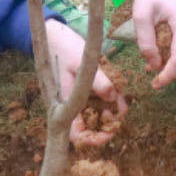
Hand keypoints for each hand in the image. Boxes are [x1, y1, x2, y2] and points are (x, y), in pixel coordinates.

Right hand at [47, 21, 127, 149]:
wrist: (54, 35)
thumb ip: (98, 81)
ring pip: (97, 113)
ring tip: (120, 98)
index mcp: (65, 105)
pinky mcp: (85, 89)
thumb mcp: (82, 63)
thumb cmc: (64, 49)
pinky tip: (116, 88)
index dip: (93, 140)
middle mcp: (72, 105)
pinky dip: (110, 97)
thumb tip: (113, 98)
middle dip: (108, 123)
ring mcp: (79, 98)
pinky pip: (99, 100)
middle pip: (90, 126)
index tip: (109, 133)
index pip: (76, 135)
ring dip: (112, 109)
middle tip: (119, 112)